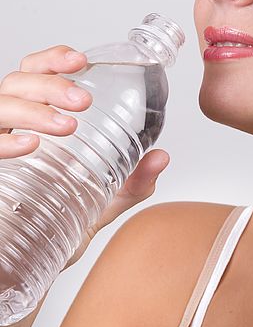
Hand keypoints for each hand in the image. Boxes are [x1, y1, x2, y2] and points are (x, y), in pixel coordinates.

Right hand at [0, 44, 169, 270]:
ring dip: (34, 109)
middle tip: (83, 101)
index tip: (82, 59)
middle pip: (18, 82)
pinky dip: (4, 141)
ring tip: (65, 125)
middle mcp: (13, 128)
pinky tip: (29, 146)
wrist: (30, 267)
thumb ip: (131, 182)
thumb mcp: (102, 200)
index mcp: (39, 122)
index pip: (37, 74)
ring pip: (0, 104)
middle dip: (51, 83)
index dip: (54, 59)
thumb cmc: (60, 224)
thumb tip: (162, 158)